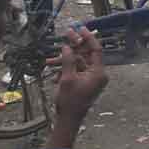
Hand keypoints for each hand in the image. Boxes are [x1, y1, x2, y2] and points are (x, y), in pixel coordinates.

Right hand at [46, 27, 107, 147]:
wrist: (68, 120)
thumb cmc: (69, 102)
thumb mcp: (67, 79)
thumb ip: (68, 61)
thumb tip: (67, 46)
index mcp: (99, 72)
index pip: (96, 49)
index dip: (88, 37)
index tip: (81, 28)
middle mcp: (97, 74)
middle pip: (86, 54)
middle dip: (74, 46)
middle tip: (66, 34)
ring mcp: (91, 78)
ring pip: (78, 62)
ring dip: (64, 61)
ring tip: (49, 61)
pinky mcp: (84, 82)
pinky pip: (75, 71)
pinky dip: (65, 70)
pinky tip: (53, 74)